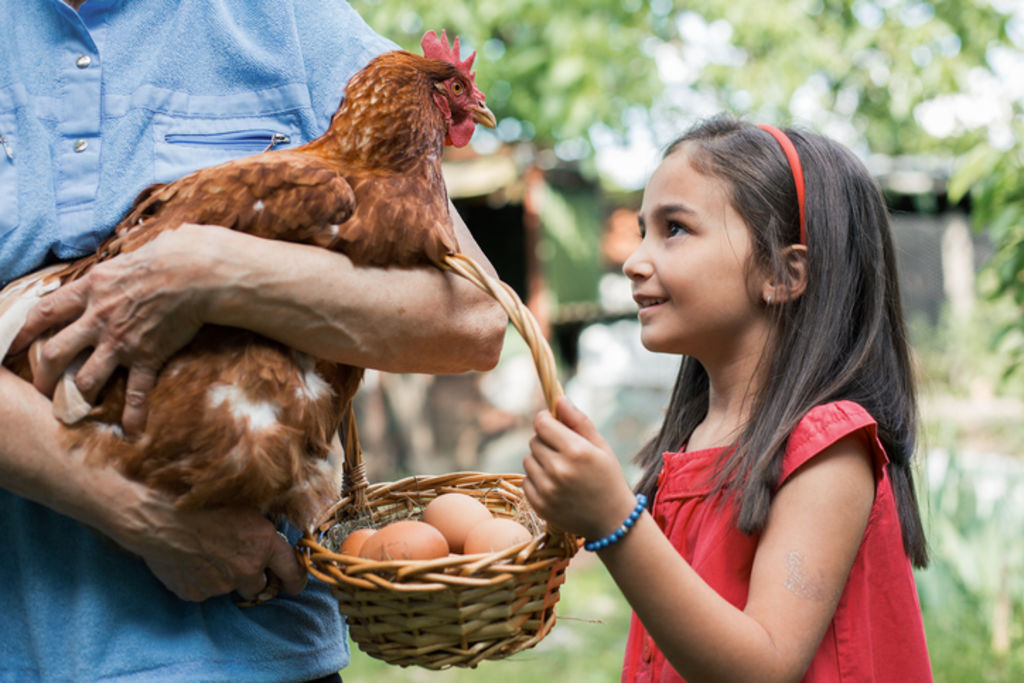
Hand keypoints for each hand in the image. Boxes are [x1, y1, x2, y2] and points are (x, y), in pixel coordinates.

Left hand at [11, 226, 212, 433]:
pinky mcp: (147, 356)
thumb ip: (109, 272)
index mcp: (90, 291)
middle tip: (41, 387)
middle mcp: (98, 319)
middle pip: (55, 352)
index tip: (14, 346)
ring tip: (76, 407)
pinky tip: (132, 432)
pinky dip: (134, 415)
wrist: (195, 273)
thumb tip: (110, 269)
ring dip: (78, 395)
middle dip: (44, 374)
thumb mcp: (125, 259)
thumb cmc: (166, 257)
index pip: (45, 312)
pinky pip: (136, 393)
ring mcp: (121, 342)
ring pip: (86, 378)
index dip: (25, 331)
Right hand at [107, 485, 307, 602]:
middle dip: (253, 576)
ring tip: (207, 553)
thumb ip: (262, 528)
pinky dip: (202, 580)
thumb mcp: (244, 506)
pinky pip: (206, 590)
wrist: (158, 517)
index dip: (296, 581)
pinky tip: (190, 560)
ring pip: (231, 587)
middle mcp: (248, 568)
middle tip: (237, 559)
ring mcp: (222, 585)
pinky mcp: (197, 594)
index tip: (293, 585)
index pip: (293, 572)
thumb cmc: (202, 502)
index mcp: (265, 544)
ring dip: (227, 577)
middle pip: (260, 586)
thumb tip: (272, 536)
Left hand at [524, 396, 636, 539]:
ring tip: (560, 469)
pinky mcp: (539, 504)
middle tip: (563, 452)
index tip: (553, 425)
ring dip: (539, 460)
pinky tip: (555, 485)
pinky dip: (537, 479)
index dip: (546, 421)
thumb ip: (579, 421)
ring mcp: (547, 489)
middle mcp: (559, 470)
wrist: (612, 521)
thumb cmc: (608, 478)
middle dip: (546, 441)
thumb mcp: (600, 446)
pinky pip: (527, 480)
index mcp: (576, 451)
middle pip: (534, 441)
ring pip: (527, 460)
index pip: (542, 424)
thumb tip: (559, 399)